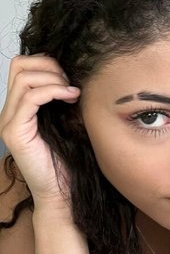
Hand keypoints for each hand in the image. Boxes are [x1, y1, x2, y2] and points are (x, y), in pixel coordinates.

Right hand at [0, 54, 79, 206]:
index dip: (47, 62)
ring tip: (72, 93)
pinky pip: (29, 98)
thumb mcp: (67, 115)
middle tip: (69, 83)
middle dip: (49, 65)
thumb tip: (76, 69)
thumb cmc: (69, 156)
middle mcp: (9, 111)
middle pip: (19, 65)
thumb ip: (63, 93)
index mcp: (20, 106)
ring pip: (24, 78)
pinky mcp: (15, 132)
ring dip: (53, 78)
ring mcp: (9, 122)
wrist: (62, 190)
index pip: (22, 65)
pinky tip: (70, 97)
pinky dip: (53, 90)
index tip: (69, 77)